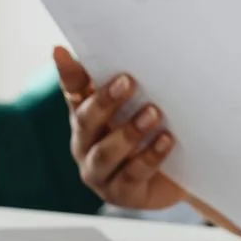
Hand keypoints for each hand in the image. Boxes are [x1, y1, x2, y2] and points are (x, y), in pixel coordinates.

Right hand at [53, 47, 183, 210]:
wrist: (179, 178)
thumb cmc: (151, 134)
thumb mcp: (138, 106)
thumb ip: (122, 82)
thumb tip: (112, 46)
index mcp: (85, 119)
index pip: (72, 92)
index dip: (66, 73)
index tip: (61, 51)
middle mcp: (85, 146)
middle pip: (86, 122)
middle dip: (105, 102)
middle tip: (129, 81)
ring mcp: (100, 174)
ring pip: (106, 153)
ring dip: (129, 132)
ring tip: (153, 113)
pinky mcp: (122, 194)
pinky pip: (133, 174)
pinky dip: (150, 156)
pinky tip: (166, 140)